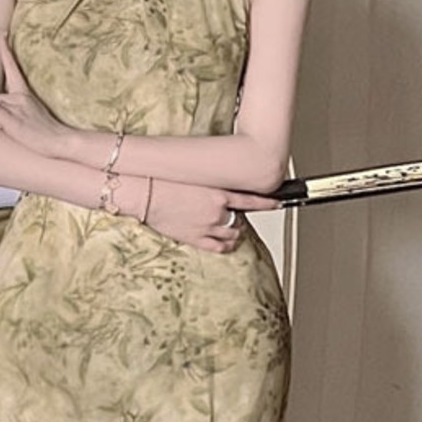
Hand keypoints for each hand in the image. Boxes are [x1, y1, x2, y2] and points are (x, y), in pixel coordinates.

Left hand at [0, 38, 72, 157]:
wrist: (61, 142)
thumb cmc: (48, 134)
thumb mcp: (30, 120)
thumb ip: (13, 116)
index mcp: (26, 95)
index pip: (13, 68)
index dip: (6, 50)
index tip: (1, 34)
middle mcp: (20, 97)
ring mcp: (17, 107)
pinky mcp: (13, 119)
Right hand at [144, 181, 278, 253]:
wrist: (144, 192)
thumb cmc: (164, 181)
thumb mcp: (195, 175)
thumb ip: (213, 184)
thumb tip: (223, 187)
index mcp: (218, 192)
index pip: (251, 200)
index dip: (267, 203)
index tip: (277, 203)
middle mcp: (216, 211)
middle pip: (240, 218)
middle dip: (239, 216)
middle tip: (234, 213)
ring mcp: (207, 226)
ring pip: (232, 233)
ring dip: (234, 231)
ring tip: (228, 226)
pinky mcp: (195, 238)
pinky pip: (219, 247)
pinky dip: (227, 245)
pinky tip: (227, 243)